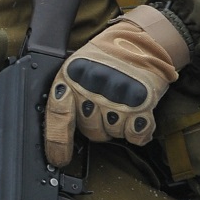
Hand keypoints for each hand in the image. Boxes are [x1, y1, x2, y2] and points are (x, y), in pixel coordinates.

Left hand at [42, 7, 188, 166]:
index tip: (58, 159)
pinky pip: (135, 135)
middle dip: (95, 125)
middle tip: (102, 105)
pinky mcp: (143, 103)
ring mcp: (117, 96)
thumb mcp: (77, 67)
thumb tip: (57, 133)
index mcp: (70, 76)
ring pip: (113, 134)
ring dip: (117, 124)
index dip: (56, 142)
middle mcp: (92, 87)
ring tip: (120, 101)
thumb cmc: (105, 57)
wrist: (142, 40)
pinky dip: (138, 130)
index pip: (58, 115)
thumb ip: (66, 95)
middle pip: (90, 131)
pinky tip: (136, 114)